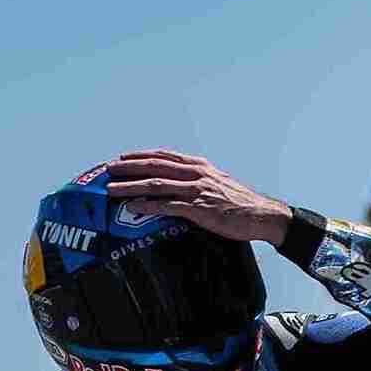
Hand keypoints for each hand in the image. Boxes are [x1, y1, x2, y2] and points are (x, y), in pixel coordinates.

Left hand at [105, 150, 294, 246]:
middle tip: (108, 170)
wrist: (262, 215)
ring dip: (131, 187)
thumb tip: (180, 187)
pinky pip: (167, 206)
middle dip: (129, 167)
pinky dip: (147, 206)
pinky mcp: (199, 209)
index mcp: (199, 166)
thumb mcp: (218, 184)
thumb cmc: (241, 203)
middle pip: (155, 166)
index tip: (123, 157)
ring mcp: (197, 190)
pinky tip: (133, 208)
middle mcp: (196, 173)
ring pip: (156, 184)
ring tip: (112, 190)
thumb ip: (198, 182)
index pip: (164, 156)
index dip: (141, 155)